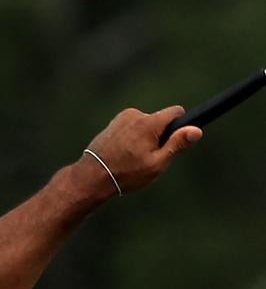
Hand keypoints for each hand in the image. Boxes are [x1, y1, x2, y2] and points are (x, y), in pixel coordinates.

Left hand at [83, 105, 202, 195]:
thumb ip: (177, 145)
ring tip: (132, 159)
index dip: (179, 126)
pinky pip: (130, 128)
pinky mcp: (113, 124)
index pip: (176, 112)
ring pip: (144, 125)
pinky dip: (131, 139)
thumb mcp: (156, 164)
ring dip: (143, 138)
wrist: (92, 176)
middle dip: (159, 136)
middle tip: (147, 158)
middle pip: (158, 121)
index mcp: (149, 123)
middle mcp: (135, 115)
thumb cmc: (125, 173)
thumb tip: (196, 130)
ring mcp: (122, 118)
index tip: (174, 141)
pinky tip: (122, 155)